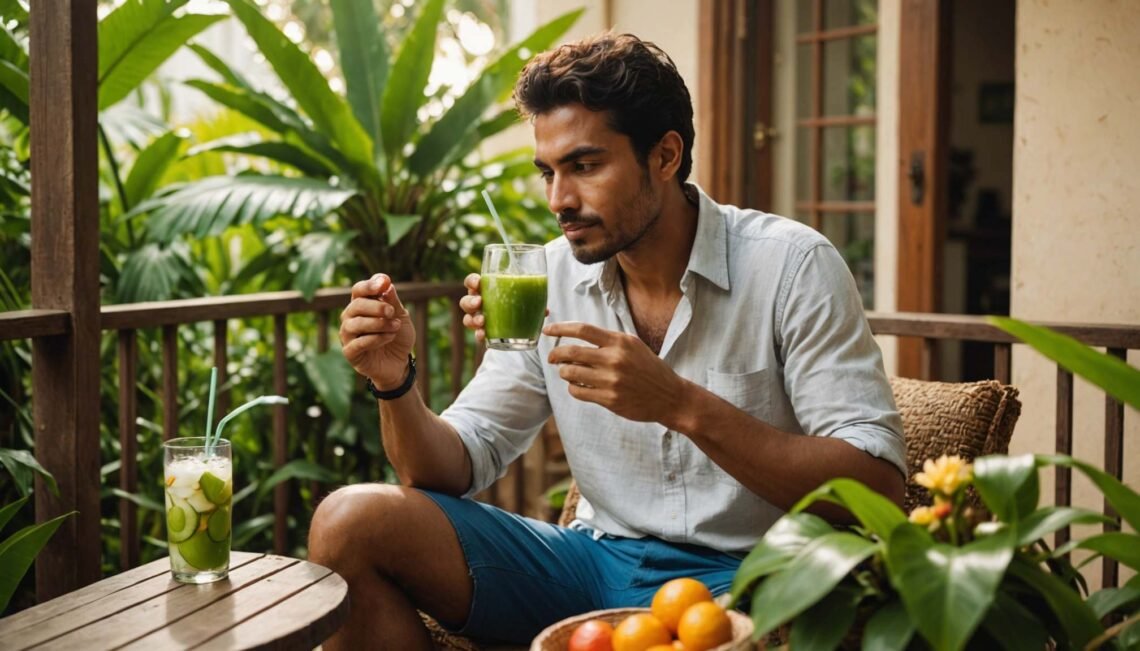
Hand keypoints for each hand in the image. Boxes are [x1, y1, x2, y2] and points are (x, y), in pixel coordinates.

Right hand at [339, 273, 414, 388]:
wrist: (400, 363)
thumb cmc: (398, 337)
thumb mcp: (401, 317)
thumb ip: (393, 301)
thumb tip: (386, 284)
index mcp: (362, 305)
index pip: (358, 290)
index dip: (369, 286)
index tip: (383, 284)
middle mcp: (350, 318)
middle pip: (356, 305)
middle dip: (375, 307)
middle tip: (391, 312)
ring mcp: (348, 336)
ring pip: (354, 324)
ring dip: (377, 324)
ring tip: (395, 326)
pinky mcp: (350, 353)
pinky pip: (358, 343)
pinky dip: (375, 339)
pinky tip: (389, 337)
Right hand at [458, 272, 549, 343]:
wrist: (521, 324)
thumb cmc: (522, 303)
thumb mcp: (528, 298)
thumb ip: (534, 301)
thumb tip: (545, 311)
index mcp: (487, 289)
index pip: (473, 282)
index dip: (472, 281)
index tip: (478, 283)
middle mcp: (480, 303)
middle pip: (466, 300)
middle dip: (470, 301)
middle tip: (479, 303)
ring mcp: (480, 318)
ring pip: (468, 318)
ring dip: (473, 319)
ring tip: (482, 321)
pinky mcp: (484, 332)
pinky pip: (477, 333)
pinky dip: (479, 334)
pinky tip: (483, 335)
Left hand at [544, 321, 689, 424]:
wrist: (670, 397)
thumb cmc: (649, 369)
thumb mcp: (633, 346)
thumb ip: (609, 340)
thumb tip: (577, 336)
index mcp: (620, 342)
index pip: (582, 330)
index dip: (560, 328)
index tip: (547, 330)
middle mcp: (614, 359)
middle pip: (571, 352)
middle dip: (556, 354)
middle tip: (552, 357)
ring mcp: (611, 380)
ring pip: (571, 373)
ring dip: (564, 373)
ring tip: (567, 373)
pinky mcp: (610, 399)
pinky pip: (578, 392)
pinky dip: (572, 388)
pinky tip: (577, 386)